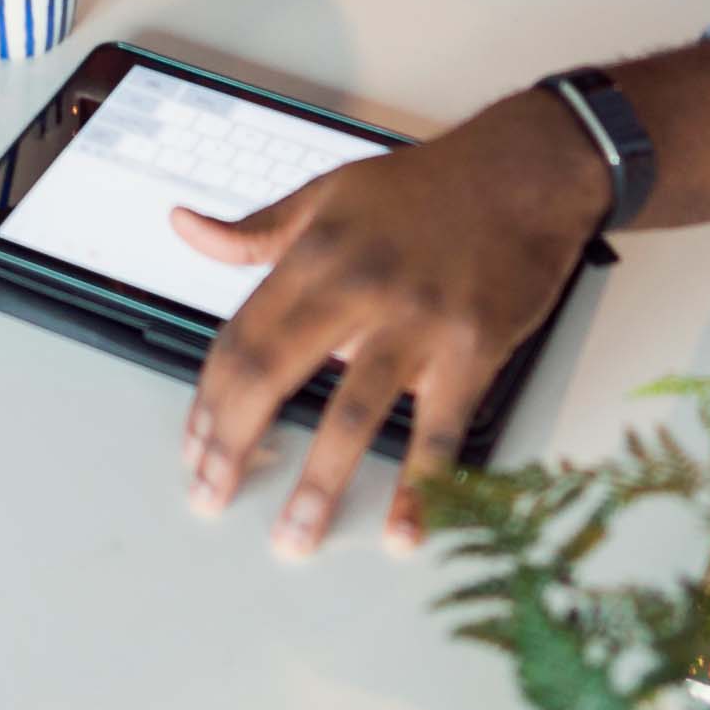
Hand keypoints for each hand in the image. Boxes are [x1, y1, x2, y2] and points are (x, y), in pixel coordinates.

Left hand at [177, 93, 608, 557]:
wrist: (526, 171)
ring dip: (318, 487)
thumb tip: (183, 227)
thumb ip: (257, 229)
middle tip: (210, 496)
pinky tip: (403, 530)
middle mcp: (357, 287)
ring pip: (352, 416)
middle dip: (234, 443)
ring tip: (292, 538)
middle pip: (274, 375)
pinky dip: (421, 487)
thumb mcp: (330, 192)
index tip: (194, 446)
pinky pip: (439, 432)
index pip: (242, 336)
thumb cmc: (428, 185)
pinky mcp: (473, 350)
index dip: (210, 398)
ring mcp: (417, 322)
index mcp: (316, 253)